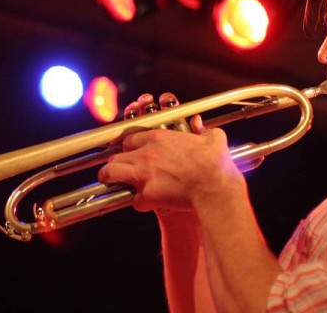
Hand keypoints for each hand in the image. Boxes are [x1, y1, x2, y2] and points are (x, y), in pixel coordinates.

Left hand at [98, 93, 245, 212]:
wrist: (215, 187)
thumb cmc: (216, 164)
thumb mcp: (213, 139)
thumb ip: (204, 129)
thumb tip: (201, 123)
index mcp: (159, 138)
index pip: (130, 138)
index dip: (130, 146)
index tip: (132, 152)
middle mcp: (146, 154)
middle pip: (116, 155)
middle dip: (116, 162)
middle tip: (121, 169)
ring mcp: (144, 175)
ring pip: (111, 173)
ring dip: (112, 178)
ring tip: (114, 183)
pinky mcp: (147, 195)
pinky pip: (134, 201)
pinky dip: (140, 203)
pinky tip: (147, 204)